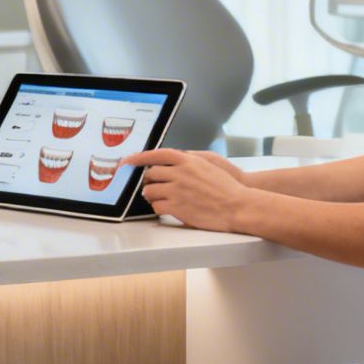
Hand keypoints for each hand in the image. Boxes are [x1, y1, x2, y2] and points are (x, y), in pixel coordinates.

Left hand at [127, 148, 253, 232]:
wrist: (238, 206)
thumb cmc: (227, 186)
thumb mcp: (208, 163)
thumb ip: (188, 159)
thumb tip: (174, 158)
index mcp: (187, 160)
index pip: (156, 154)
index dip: (138, 157)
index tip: (126, 161)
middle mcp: (179, 173)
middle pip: (150, 174)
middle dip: (149, 180)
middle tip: (154, 186)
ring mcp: (176, 191)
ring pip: (149, 191)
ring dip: (153, 196)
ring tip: (164, 199)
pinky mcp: (176, 207)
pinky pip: (156, 206)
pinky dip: (160, 208)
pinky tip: (169, 208)